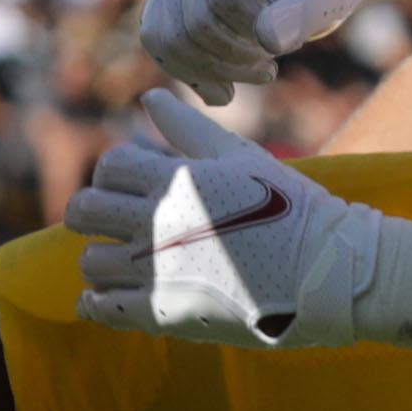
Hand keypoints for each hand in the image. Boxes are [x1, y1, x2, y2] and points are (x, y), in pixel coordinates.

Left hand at [64, 92, 378, 350]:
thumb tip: (150, 96)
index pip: (110, 167)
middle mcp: (159, 223)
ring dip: (102, 258)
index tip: (132, 186)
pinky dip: (97, 302)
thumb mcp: (240, 158)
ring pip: (91, 261)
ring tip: (124, 261)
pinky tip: (110, 297)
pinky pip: (102, 308)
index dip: (116, 174)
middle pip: (84, 210)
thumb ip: (188, 129)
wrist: (327, 271)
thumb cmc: (289, 207)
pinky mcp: (165, 314)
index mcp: (176, 181)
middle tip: (115, 222)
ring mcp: (159, 271)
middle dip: (94, 212)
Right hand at [135, 0, 355, 102]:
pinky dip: (191, 74)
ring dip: (214, 70)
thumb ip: (300, 12)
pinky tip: (226, 88)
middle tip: (271, 62)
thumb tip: (269, 40)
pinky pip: (158, 46)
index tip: (288, 29)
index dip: (256, 27)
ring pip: (167, 39)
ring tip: (255, 71)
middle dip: (237, 56)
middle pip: (193, 22)